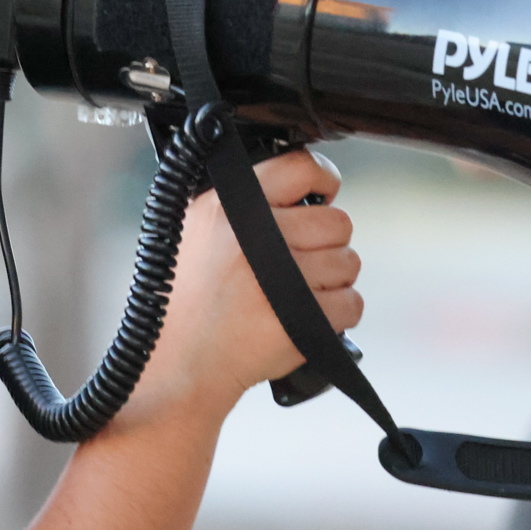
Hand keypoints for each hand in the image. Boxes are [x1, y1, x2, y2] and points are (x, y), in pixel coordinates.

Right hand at [127, 148, 362, 424]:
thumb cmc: (185, 300)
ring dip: (333, 279)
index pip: (300, 167)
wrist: (179, 362)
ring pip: (349, 263)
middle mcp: (255, 236)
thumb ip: (237, 198)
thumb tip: (296, 183)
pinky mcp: (302, 320)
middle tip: (297, 260)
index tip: (323, 194)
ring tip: (297, 292)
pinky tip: (307, 315)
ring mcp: (281, 280)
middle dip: (326, 242)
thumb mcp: (193, 228)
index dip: (323, 179)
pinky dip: (337, 313)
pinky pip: (351, 304)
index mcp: (228, 206)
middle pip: (338, 221)